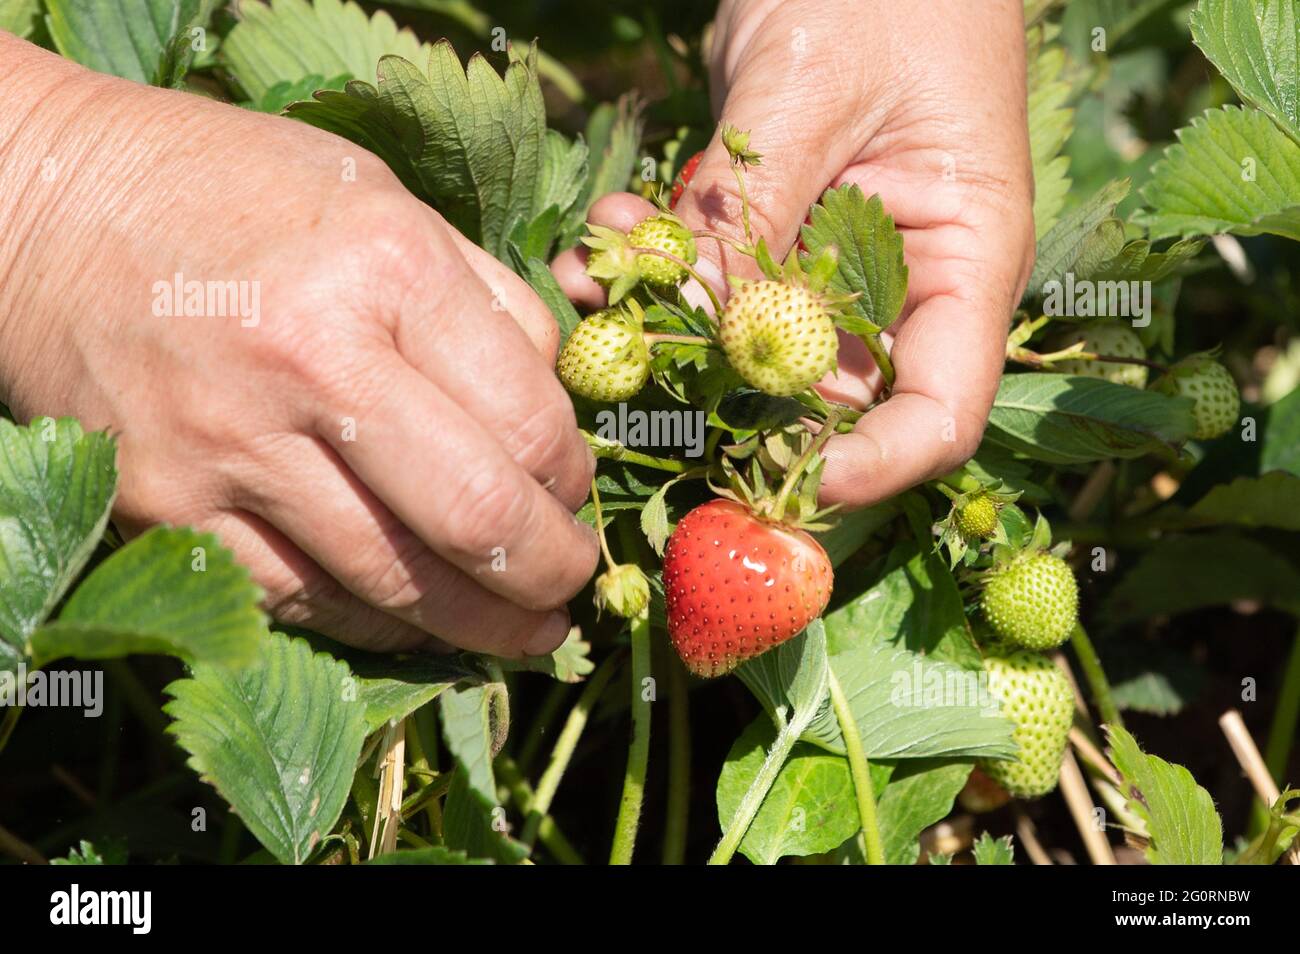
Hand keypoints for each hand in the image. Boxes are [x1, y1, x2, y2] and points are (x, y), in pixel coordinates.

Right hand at [0, 39, 596, 655]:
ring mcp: (225, 448)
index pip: (528, 421)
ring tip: (524, 630)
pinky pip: (301, 604)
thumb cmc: (235, 194)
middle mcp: (308, 362)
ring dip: (480, 624)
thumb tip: (561, 411)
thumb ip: (487, 303)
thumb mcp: (386, 202)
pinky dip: (377, 625)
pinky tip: (419, 620)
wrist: (42, 207)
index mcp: (385, 269)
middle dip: (551, 575)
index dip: (573, 477)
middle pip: (475, 519)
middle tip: (573, 587)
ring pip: (393, 585)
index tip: (574, 488)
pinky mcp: (163, 510)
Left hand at [555, 0, 1034, 506]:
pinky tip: (610, 230)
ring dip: (668, 318)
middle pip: (823, 394)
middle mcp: (900, 283)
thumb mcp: (818, 86)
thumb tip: (699, 317)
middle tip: (630, 351)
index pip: (937, 413)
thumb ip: (759, 207)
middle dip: (721, 387)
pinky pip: (712, 281)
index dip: (869, 468)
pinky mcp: (774, 234)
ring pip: (747, 341)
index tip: (780, 479)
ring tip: (602, 261)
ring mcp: (831, 263)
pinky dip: (658, 266)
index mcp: (962, 262)